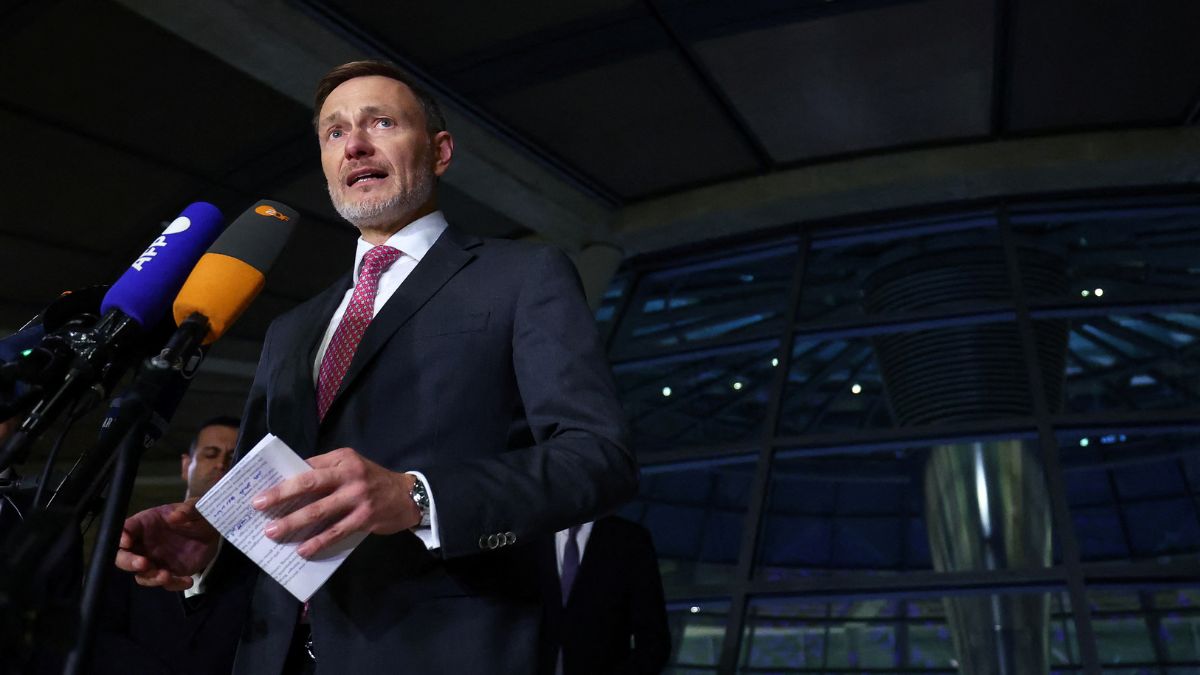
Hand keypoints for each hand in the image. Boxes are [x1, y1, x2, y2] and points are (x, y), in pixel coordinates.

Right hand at [114, 499, 219, 590]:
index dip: (121, 536)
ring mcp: (154, 560)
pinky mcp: (168, 572)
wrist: (211, 532)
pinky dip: (174, 584)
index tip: (126, 542)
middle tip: (143, 564)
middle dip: (129, 562)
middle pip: (124, 556)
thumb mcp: (196, 509)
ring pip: (142, 574)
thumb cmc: (197, 516)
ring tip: (166, 576)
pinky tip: (187, 581)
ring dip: (151, 578)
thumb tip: (175, 515)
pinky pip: (165, 583)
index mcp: (146, 523)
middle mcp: (144, 543)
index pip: (126, 528)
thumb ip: (188, 510)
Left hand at [252, 447, 420, 557]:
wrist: (407, 496)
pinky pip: (336, 532)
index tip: (262, 488)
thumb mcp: (352, 466)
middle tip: (258, 505)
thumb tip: (291, 486)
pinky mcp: (364, 518)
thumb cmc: (372, 481)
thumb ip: (327, 471)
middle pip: (309, 484)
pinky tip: (303, 550)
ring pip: (319, 511)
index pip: (307, 466)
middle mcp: (350, 474)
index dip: (283, 477)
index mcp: (343, 458)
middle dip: (281, 495)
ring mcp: (358, 497)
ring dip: (293, 522)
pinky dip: (318, 542)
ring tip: (272, 532)